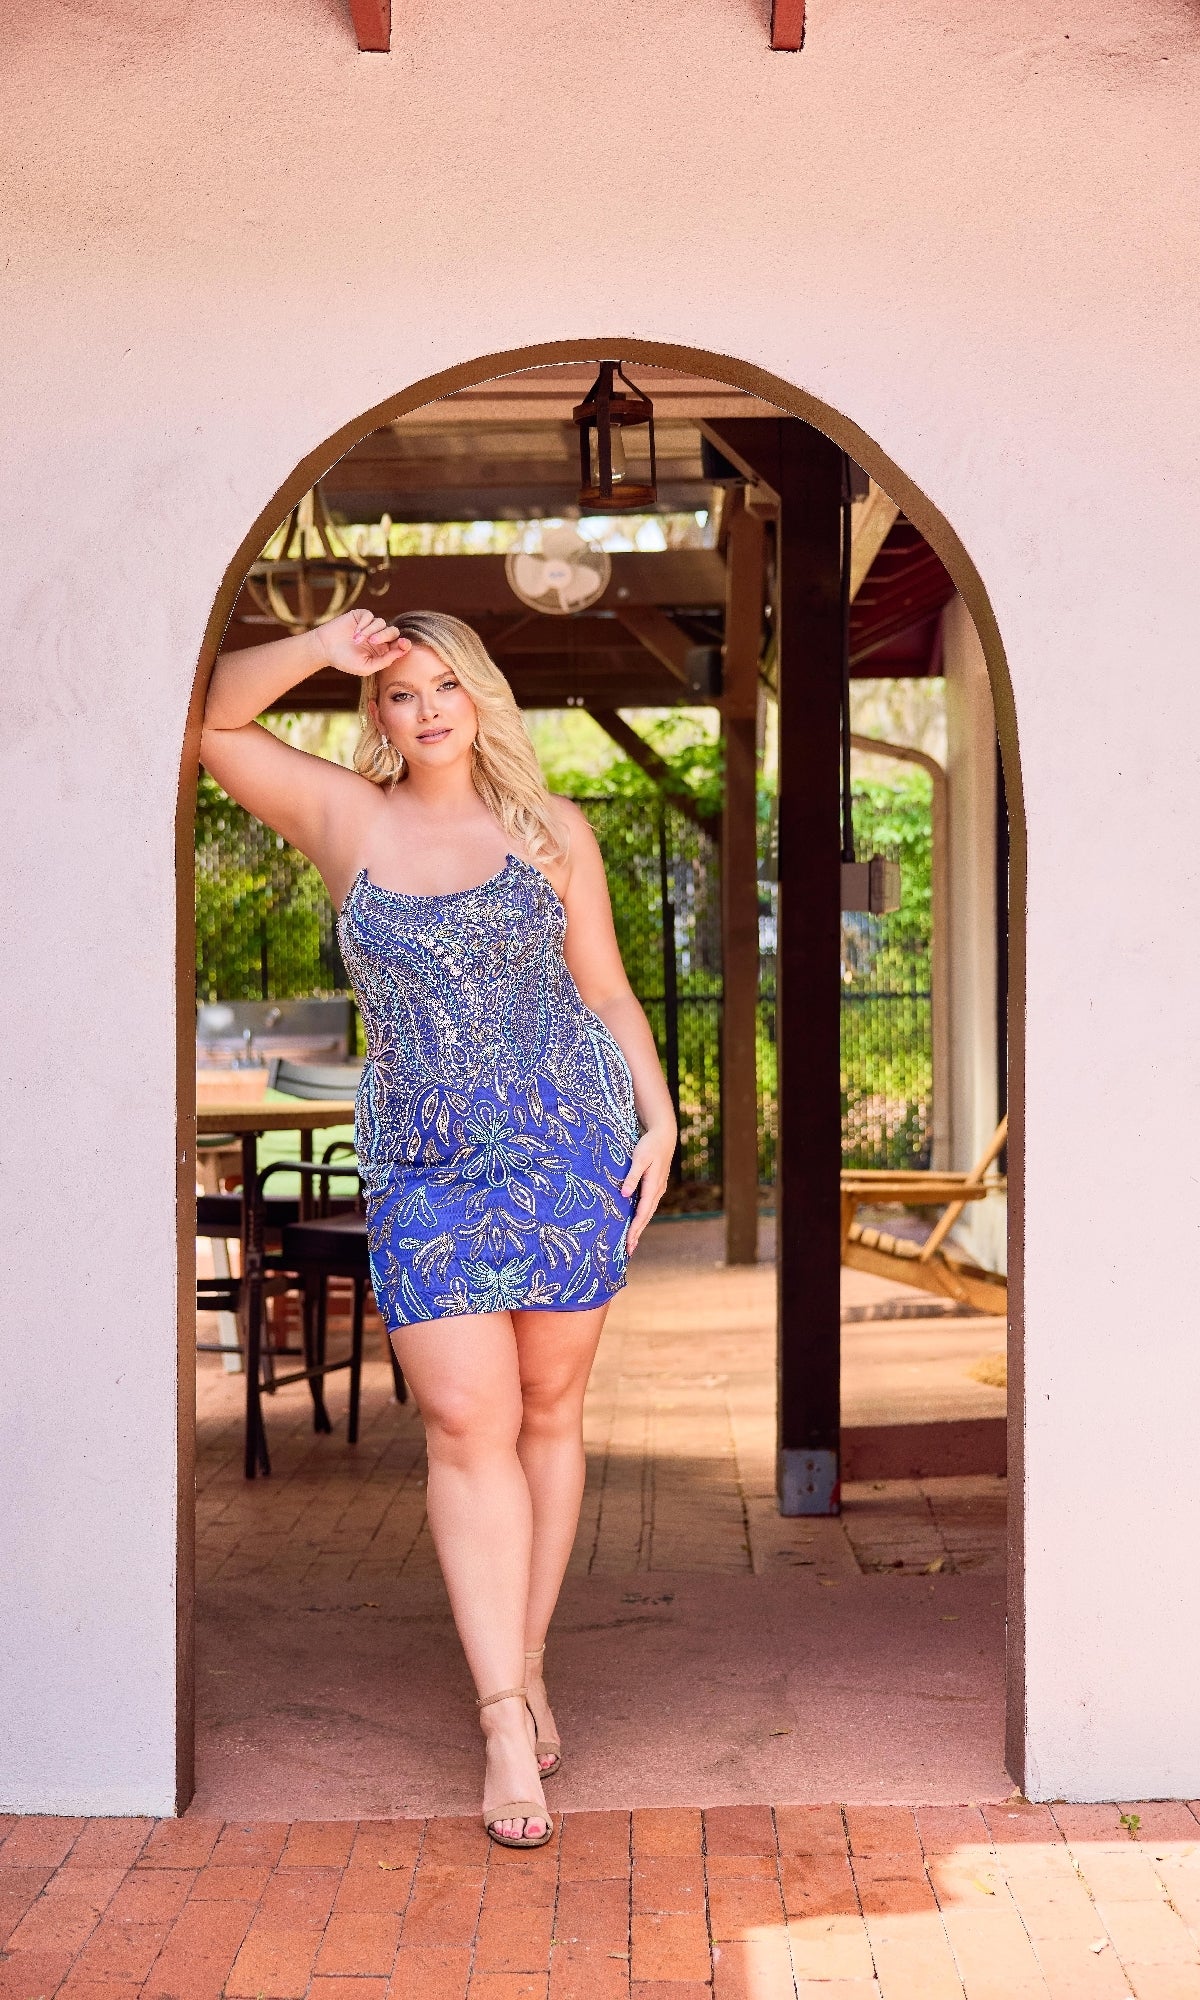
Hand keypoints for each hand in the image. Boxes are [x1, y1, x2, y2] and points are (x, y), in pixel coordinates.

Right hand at [319, 609, 410, 677]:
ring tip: (356, 640)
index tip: (403, 644)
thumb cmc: (345, 661)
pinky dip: (364, 624)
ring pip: (381, 623)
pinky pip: (370, 616)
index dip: (404, 644)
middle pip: (393, 632)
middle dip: (385, 636)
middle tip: (373, 641)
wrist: (325, 648)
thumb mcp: (366, 667)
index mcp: (383, 651)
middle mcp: (379, 637)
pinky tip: (354, 633)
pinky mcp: (361, 616)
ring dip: (370, 631)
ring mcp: (370, 626)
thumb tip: (400, 653)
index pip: (399, 645)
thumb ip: (384, 661)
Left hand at [621, 1121, 676, 1254]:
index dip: (635, 1228)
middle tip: (628, 1250)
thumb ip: (632, 1176)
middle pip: (646, 1217)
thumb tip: (624, 1194)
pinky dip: (642, 1217)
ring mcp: (658, 1189)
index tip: (628, 1241)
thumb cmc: (650, 1145)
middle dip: (637, 1233)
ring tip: (632, 1242)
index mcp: (653, 1186)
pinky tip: (637, 1222)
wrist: (664, 1136)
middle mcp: (657, 1191)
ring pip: (648, 1212)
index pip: (642, 1212)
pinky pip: (648, 1206)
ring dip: (640, 1227)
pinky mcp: (656, 1186)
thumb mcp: (639, 1158)